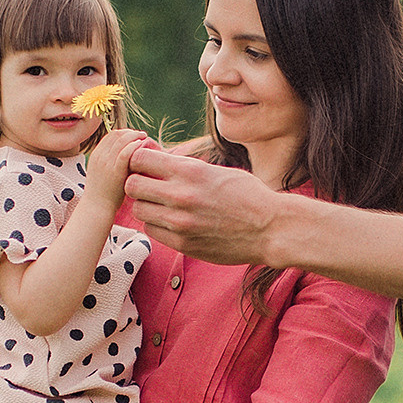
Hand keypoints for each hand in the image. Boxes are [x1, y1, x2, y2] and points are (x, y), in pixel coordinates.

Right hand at [84, 127, 148, 209]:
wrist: (97, 208)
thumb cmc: (103, 193)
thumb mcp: (102, 172)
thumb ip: (111, 161)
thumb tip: (126, 152)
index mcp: (96, 155)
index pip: (111, 135)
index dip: (124, 132)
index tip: (134, 136)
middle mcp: (100, 156)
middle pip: (117, 135)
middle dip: (131, 132)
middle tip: (142, 135)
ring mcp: (107, 163)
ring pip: (122, 140)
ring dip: (135, 136)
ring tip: (145, 139)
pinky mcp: (115, 172)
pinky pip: (126, 152)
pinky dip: (134, 146)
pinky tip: (142, 147)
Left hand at [124, 146, 279, 263]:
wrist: (271, 229)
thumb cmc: (248, 195)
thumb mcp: (216, 171)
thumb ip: (184, 168)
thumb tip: (155, 159)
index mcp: (190, 171)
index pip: (139, 158)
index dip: (140, 160)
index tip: (148, 165)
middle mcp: (180, 196)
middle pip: (131, 185)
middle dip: (138, 182)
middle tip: (151, 185)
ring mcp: (180, 223)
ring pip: (138, 210)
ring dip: (147, 205)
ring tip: (163, 205)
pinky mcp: (182, 244)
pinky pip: (151, 231)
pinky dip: (157, 225)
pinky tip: (172, 221)